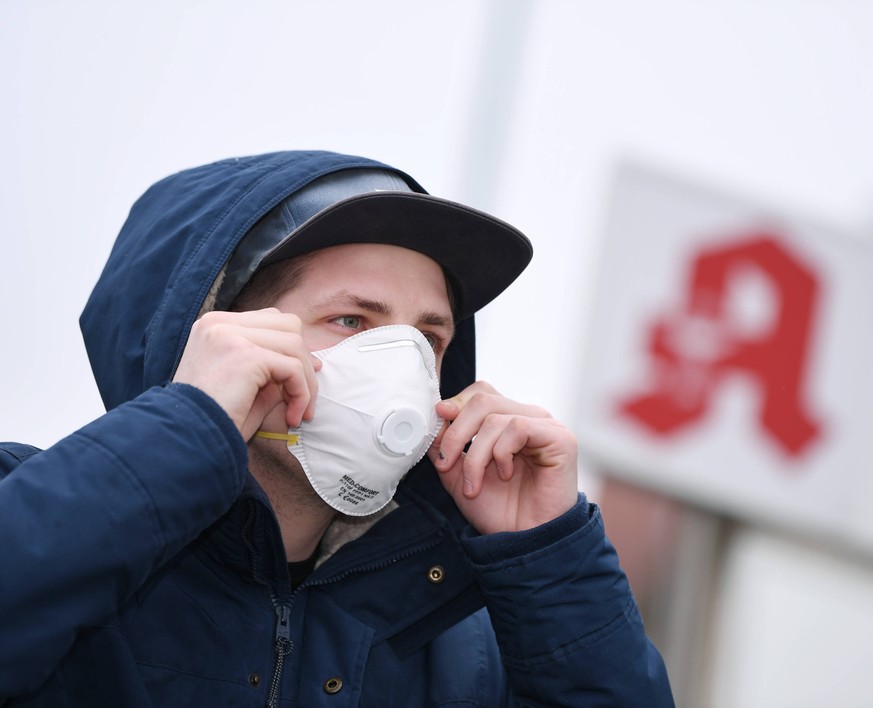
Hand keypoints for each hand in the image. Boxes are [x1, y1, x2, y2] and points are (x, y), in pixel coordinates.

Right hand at [172, 309, 320, 440]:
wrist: (185, 440)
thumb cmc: (213, 420)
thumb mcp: (244, 387)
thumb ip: (271, 369)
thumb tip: (312, 363)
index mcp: (214, 326)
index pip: (269, 320)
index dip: (292, 349)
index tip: (302, 381)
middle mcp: (219, 323)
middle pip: (287, 324)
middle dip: (303, 362)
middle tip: (302, 398)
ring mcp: (230, 335)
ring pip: (295, 345)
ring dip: (306, 382)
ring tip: (298, 413)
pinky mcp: (244, 354)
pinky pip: (292, 368)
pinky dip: (302, 393)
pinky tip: (292, 417)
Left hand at [428, 381, 578, 534]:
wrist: (525, 542)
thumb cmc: (499, 511)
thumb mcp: (458, 475)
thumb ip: (445, 445)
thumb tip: (435, 414)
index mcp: (507, 421)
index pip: (480, 393)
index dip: (456, 404)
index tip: (438, 423)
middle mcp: (527, 418)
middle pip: (482, 400)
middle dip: (456, 433)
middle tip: (446, 463)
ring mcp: (545, 426)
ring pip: (495, 417)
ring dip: (475, 455)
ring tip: (474, 484)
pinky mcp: (560, 438)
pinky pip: (518, 428)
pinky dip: (501, 453)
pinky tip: (506, 474)